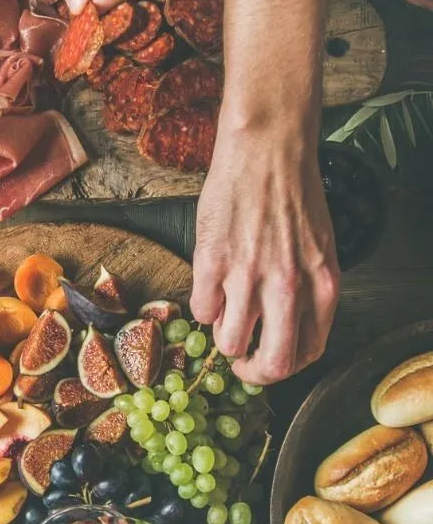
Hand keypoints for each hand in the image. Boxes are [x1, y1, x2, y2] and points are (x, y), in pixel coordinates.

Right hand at [192, 123, 339, 383]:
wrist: (267, 152)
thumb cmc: (293, 196)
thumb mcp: (319, 250)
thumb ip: (308, 292)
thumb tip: (283, 330)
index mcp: (322, 286)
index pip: (306, 355)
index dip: (282, 367)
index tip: (266, 359)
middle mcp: (288, 288)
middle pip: (270, 364)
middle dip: (250, 372)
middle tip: (239, 361)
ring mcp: (247, 276)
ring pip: (228, 342)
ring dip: (223, 333)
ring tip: (224, 309)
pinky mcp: (212, 262)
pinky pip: (201, 311)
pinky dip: (203, 304)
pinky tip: (211, 281)